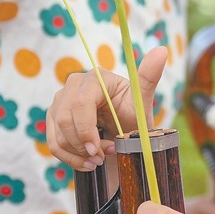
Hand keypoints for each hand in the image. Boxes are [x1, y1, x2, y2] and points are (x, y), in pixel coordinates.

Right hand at [47, 46, 167, 169]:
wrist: (124, 129)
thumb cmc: (133, 113)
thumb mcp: (142, 99)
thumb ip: (149, 76)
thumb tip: (162, 50)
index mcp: (95, 78)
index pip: (81, 104)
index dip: (86, 130)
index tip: (100, 150)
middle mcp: (73, 85)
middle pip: (65, 120)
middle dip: (85, 145)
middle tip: (105, 156)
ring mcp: (59, 101)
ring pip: (58, 134)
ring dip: (78, 154)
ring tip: (100, 159)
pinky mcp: (53, 117)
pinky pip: (53, 143)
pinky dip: (69, 158)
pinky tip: (87, 163)